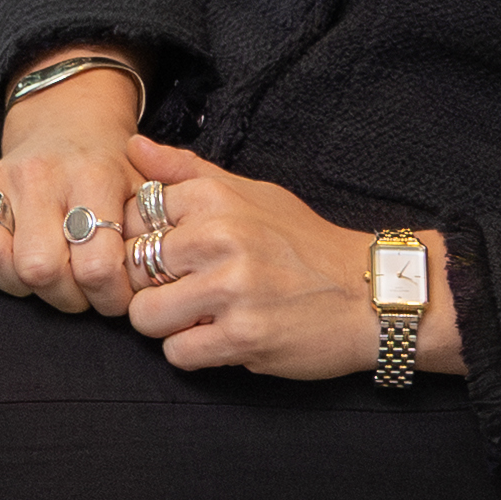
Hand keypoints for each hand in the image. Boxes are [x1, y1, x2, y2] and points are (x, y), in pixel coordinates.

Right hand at [0, 59, 152, 309]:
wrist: (71, 124)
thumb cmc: (112, 172)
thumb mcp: (150, 186)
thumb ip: (159, 223)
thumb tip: (150, 262)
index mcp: (93, 176)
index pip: (96, 265)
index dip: (109, 298)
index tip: (114, 297)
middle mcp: (40, 175)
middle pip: (40, 269)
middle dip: (65, 297)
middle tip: (79, 291)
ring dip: (17, 284)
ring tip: (44, 278)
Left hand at [122, 143, 439, 380]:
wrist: (370, 294)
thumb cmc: (305, 244)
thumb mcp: (253, 193)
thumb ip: (188, 172)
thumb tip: (131, 146)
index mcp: (215, 198)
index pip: (131, 216)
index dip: (138, 241)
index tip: (167, 255)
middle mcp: (219, 237)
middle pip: (131, 267)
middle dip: (149, 286)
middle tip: (184, 290)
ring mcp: (231, 288)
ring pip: (145, 315)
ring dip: (166, 324)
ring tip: (200, 316)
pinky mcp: (243, 336)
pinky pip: (177, 353)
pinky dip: (193, 352)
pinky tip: (221, 338)